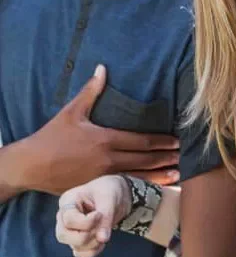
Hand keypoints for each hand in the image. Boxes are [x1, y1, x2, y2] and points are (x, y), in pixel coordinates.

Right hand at [26, 65, 179, 194]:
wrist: (30, 166)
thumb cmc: (51, 137)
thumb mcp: (72, 111)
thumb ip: (92, 91)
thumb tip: (103, 68)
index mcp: (105, 139)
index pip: (141, 141)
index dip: (161, 141)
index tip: (177, 141)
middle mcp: (107, 160)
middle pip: (144, 159)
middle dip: (165, 158)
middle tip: (184, 156)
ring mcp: (102, 177)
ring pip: (137, 177)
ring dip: (159, 176)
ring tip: (179, 175)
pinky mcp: (96, 188)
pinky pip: (123, 188)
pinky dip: (141, 187)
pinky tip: (154, 188)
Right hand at [55, 175, 131, 256]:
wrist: (118, 195)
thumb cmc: (110, 190)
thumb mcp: (110, 197)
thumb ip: (106, 217)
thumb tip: (102, 239)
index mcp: (68, 201)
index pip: (69, 219)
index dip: (86, 222)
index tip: (100, 214)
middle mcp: (63, 217)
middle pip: (63, 235)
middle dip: (86, 235)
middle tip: (101, 225)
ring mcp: (69, 230)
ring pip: (74, 246)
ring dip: (93, 242)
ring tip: (104, 229)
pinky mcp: (77, 240)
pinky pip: (80, 253)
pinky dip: (93, 250)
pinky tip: (102, 239)